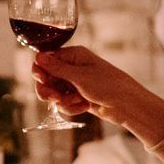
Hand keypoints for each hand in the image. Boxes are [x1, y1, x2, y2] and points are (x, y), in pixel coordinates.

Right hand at [32, 46, 163, 145]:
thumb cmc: (107, 85)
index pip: (46, 60)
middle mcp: (72, 68)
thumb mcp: (79, 76)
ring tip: (76, 102)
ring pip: (54, 93)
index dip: (40, 71)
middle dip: (49, 90)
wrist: (126, 105)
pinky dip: (71, 107)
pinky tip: (84, 107)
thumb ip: (56, 68)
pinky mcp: (78, 97)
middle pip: (46, 79)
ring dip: (62, 101)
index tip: (42, 80)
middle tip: (54, 98)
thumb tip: (38, 57)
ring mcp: (74, 83)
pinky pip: (64, 103)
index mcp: (73, 56)